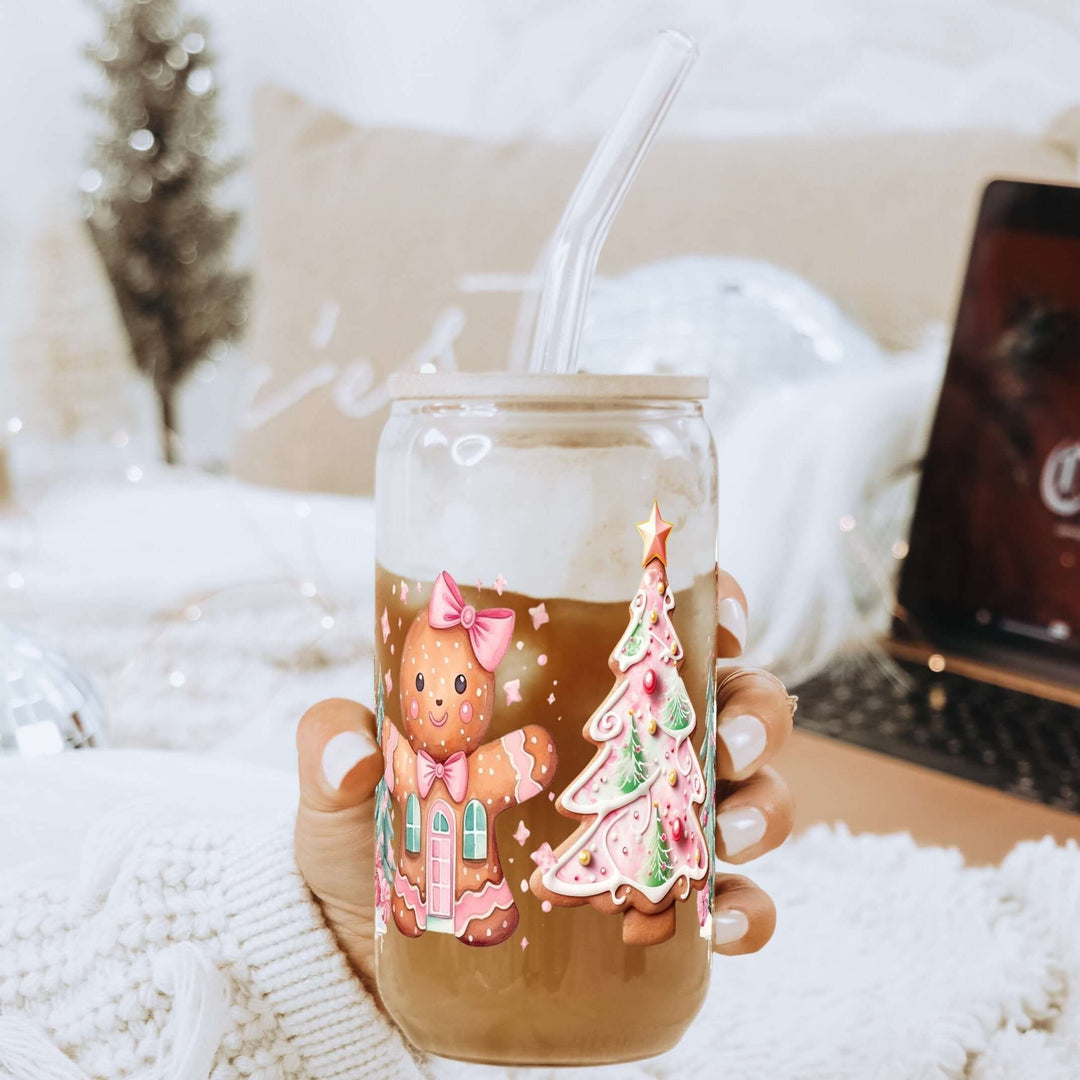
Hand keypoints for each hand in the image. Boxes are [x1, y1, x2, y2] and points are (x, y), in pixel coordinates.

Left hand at [294, 569, 794, 978]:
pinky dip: (747, 909)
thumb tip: (353, 754)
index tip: (719, 618)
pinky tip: (726, 920)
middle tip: (727, 738)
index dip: (710, 609)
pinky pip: (726, 901)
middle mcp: (625, 754)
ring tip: (732, 829)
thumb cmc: (370, 847)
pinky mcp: (649, 905)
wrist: (369, 958)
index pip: (658, 633)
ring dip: (764, 806)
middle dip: (754, 714)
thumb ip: (335, 749)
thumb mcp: (346, 790)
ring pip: (746, 796)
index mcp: (570, 696)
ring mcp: (645, 827)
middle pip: (725, 707)